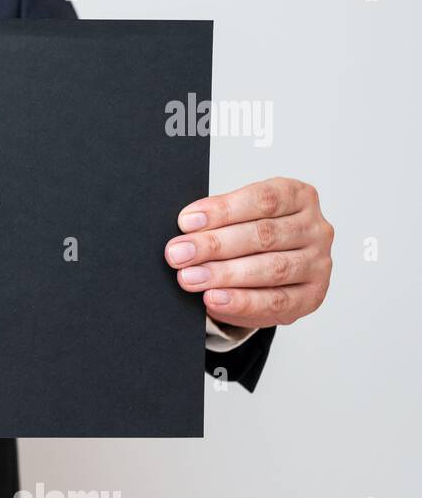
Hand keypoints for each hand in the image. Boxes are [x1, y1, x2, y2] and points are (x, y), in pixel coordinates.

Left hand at [165, 177, 332, 328]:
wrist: (268, 277)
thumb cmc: (250, 241)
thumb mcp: (239, 220)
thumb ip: (219, 222)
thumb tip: (185, 228)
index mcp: (299, 196)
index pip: (263, 199)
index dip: (222, 210)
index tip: (186, 222)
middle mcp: (315, 228)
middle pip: (264, 234)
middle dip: (214, 245)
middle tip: (178, 254)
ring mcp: (318, 263)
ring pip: (271, 268)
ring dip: (224, 274)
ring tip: (189, 277)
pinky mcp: (312, 296)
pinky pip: (276, 301)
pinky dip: (241, 301)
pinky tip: (213, 298)